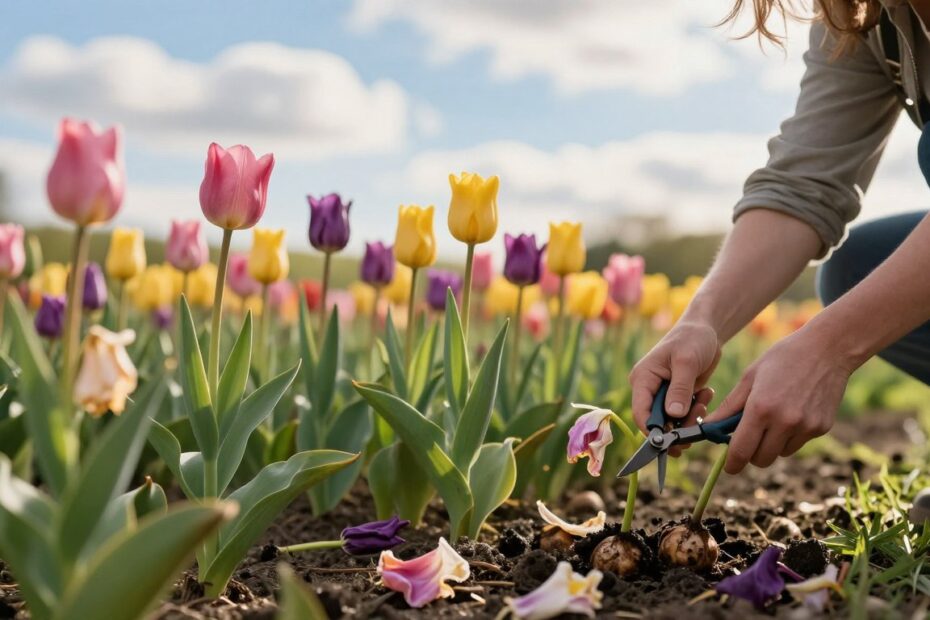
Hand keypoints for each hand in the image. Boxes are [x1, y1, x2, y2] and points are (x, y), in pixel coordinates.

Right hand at [629, 320, 720, 455]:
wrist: (705, 331)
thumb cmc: (692, 339)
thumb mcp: (686, 362)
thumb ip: (680, 389)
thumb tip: (674, 415)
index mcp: (643, 379)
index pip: (641, 412)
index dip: (653, 430)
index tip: (673, 439)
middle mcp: (649, 390)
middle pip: (657, 422)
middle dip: (678, 426)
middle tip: (698, 420)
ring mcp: (663, 396)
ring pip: (672, 423)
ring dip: (691, 419)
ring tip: (704, 399)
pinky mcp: (677, 398)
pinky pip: (684, 417)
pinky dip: (697, 412)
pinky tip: (705, 394)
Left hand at [702, 327, 851, 473]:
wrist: (827, 349)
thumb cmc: (782, 359)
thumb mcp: (750, 377)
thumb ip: (729, 407)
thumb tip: (709, 428)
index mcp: (761, 408)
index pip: (742, 451)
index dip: (732, 463)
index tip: (729, 467)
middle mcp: (784, 422)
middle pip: (761, 459)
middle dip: (751, 454)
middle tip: (748, 438)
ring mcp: (805, 427)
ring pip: (780, 454)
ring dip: (772, 445)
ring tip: (772, 418)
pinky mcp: (821, 428)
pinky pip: (798, 443)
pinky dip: (790, 436)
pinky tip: (793, 412)